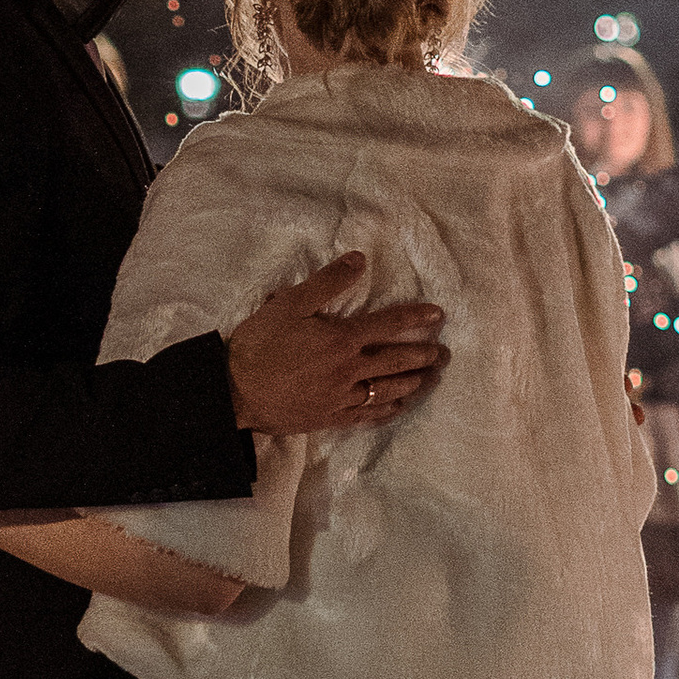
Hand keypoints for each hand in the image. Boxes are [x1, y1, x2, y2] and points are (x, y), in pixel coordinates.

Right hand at [224, 254, 446, 435]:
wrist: (234, 392)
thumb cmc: (258, 345)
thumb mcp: (288, 304)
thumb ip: (327, 282)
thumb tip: (359, 260)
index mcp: (341, 339)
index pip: (388, 325)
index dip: (416, 317)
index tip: (438, 315)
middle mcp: (349, 370)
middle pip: (396, 361)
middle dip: (424, 356)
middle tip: (444, 354)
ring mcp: (341, 397)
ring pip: (388, 390)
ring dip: (414, 383)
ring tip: (430, 378)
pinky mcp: (330, 418)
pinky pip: (368, 415)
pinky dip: (388, 410)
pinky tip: (399, 406)